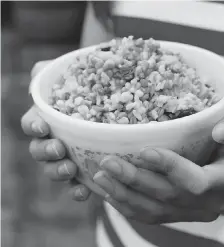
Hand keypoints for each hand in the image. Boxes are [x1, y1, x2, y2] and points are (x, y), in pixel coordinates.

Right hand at [21, 61, 90, 200]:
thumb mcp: (67, 72)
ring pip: (55, 170)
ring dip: (58, 172)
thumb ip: (48, 72)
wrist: (112, 97)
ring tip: (69, 170)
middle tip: (58, 149)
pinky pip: (77, 185)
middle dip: (46, 152)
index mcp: (48, 119)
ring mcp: (68, 156)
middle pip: (40, 151)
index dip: (33, 126)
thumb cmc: (86, 85)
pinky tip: (85, 192)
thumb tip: (39, 73)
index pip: (31, 124)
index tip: (43, 126)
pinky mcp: (85, 170)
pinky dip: (77, 191)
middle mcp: (54, 140)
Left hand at [93, 107, 223, 223]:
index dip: (170, 168)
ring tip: (100, 176)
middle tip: (108, 162)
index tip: (143, 151)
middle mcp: (210, 202)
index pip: (196, 181)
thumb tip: (221, 131)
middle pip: (167, 198)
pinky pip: (148, 215)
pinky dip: (126, 204)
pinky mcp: (177, 212)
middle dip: (135, 181)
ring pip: (153, 211)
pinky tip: (108, 190)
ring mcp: (191, 211)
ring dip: (124, 195)